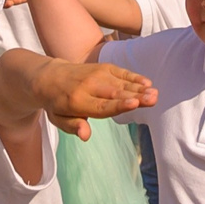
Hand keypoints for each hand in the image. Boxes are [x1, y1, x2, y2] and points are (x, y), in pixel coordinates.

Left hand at [33, 61, 156, 136]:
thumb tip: (85, 136)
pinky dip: (134, 77)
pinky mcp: (103, 67)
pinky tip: (147, 82)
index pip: (102, 106)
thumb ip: (73, 126)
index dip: (119, 105)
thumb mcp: (58, 119)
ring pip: (121, 83)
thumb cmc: (57, 104)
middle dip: (135, 96)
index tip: (134, 103)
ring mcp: (97, 74)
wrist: (50, 77)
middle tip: (154, 99)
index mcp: (77, 101)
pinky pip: (121, 72)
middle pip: (116, 93)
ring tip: (155, 93)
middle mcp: (89, 86)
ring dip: (139, 88)